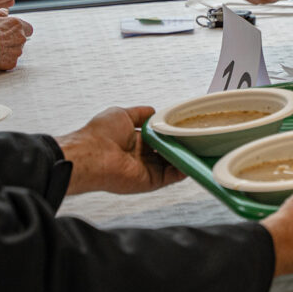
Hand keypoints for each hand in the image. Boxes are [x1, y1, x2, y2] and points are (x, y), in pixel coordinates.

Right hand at [0, 9, 32, 70]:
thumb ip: (0, 13)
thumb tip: (6, 12)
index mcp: (18, 25)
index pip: (28, 29)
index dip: (21, 30)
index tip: (12, 32)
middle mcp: (21, 38)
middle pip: (21, 41)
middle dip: (13, 41)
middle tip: (0, 41)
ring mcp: (17, 51)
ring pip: (16, 51)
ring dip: (8, 50)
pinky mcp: (12, 62)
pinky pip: (10, 61)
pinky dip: (4, 60)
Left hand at [57, 106, 185, 194]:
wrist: (91, 155)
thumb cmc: (100, 134)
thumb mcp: (121, 114)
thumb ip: (139, 113)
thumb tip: (152, 110)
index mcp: (133, 141)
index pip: (158, 139)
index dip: (171, 133)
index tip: (184, 127)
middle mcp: (140, 156)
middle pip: (168, 151)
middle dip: (182, 144)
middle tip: (196, 136)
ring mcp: (146, 169)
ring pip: (173, 164)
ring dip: (186, 156)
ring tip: (200, 146)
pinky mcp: (150, 181)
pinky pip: (172, 177)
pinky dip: (184, 169)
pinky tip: (193, 159)